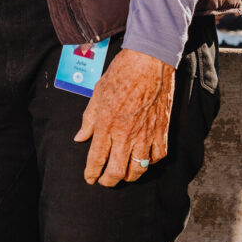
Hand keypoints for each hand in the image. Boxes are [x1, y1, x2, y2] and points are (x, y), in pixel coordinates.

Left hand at [73, 48, 174, 186]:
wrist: (149, 60)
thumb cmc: (122, 72)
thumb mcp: (98, 92)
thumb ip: (88, 118)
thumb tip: (80, 137)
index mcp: (107, 124)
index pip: (96, 159)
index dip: (91, 173)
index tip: (90, 178)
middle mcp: (126, 134)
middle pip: (116, 172)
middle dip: (108, 181)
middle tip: (104, 180)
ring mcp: (146, 134)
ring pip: (138, 169)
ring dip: (129, 175)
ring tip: (123, 173)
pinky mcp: (162, 130)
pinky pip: (158, 156)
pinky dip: (151, 161)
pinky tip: (145, 158)